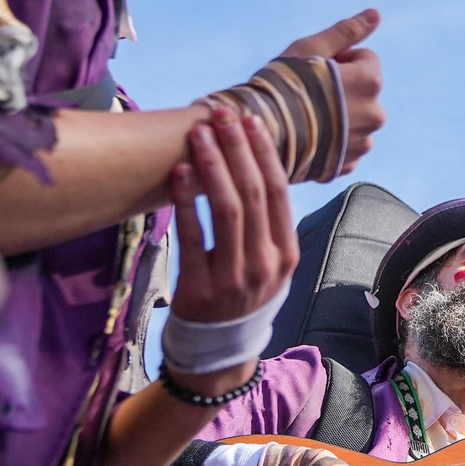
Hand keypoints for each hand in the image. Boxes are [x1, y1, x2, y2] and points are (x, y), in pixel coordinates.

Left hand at [167, 108, 297, 324]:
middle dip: (237, 149)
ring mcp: (234, 278)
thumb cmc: (241, 294)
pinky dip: (186, 201)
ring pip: (228, 209)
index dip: (264, 153)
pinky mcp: (200, 289)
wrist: (218, 349)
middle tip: (220, 116)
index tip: (249, 121)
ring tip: (198, 135)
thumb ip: (265, 223)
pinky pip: (193, 236)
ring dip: (212, 166)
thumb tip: (251, 162)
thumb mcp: (268, 263)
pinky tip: (178, 173)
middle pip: (254, 193)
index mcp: (286, 253)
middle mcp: (266, 264)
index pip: (279, 192)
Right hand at [280, 8, 383, 174]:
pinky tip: (307, 137)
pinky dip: (331, 141)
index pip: (367, 59)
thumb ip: (346, 32)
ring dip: (338, 116)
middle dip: (341, 89)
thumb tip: (375, 13)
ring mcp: (363, 143)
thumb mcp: (310, 49)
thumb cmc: (281, 85)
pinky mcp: (347, 165)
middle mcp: (375, 114)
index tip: (315, 68)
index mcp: (370, 81)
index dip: (340, 60)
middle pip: (363, 90)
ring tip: (305, 116)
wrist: (256, 134)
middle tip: (308, 93)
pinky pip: (344, 146)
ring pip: (355, 120)